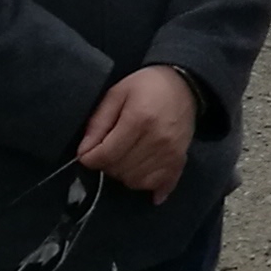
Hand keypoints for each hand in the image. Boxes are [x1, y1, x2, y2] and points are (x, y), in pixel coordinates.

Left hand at [78, 64, 198, 197]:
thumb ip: (98, 122)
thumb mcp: (117, 93)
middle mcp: (157, 140)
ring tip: (124, 156)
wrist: (186, 85)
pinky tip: (140, 173)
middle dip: (106, 164)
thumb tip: (84, 151)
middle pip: (119, 170)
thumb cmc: (148, 85)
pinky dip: (145, 183)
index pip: (106, 155)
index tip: (87, 152)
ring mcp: (170, 153)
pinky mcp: (179, 161)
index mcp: (139, 120)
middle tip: (107, 149)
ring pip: (134, 181)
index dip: (90, 158)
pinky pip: (156, 185)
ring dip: (123, 173)